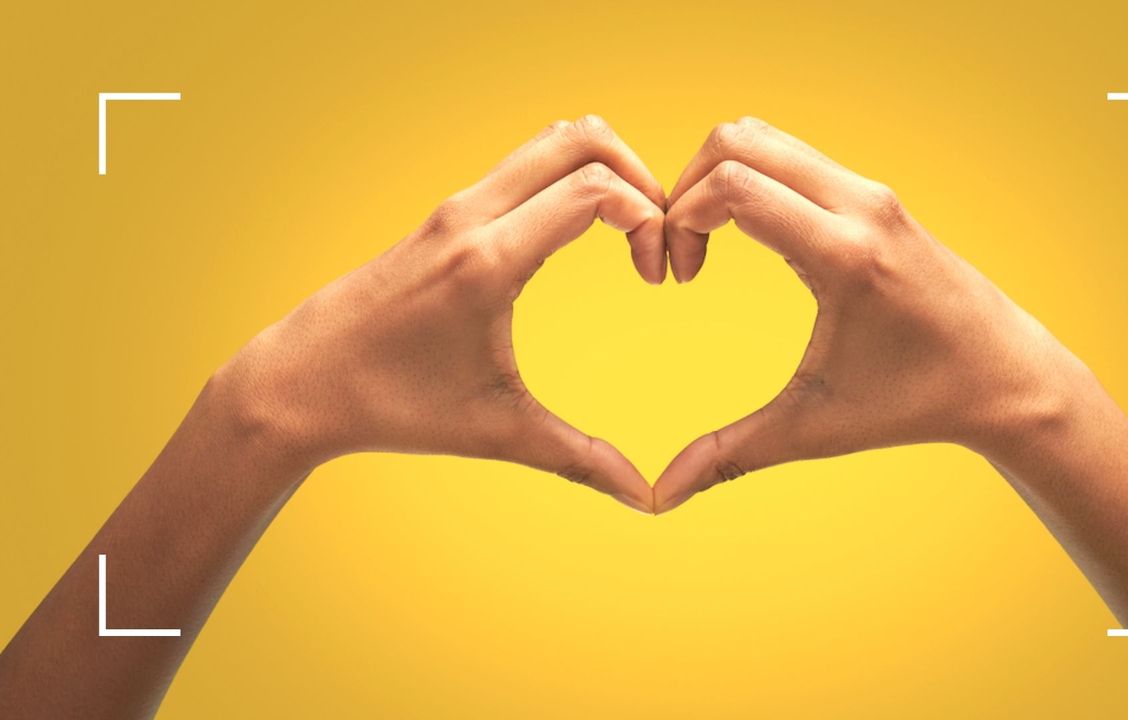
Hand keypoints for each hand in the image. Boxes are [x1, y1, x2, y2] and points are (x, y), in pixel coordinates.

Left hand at [217, 115, 663, 511]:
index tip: (657, 277)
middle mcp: (470, 217)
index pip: (595, 190)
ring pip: (551, 140)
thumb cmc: (392, 408)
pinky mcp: (446, 215)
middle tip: (658, 233)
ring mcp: (455, 208)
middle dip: (640, 174)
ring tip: (628, 229)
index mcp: (487, 262)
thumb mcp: (496, 434)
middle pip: (581, 138)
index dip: (650, 221)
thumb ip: (581, 460)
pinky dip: (569, 179)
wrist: (300, 383)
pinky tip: (580, 236)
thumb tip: (647, 499)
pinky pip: (524, 166)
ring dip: (605, 169)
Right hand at [653, 117, 1087, 511]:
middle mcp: (859, 206)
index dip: (680, 218)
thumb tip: (659, 500)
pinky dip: (749, 177)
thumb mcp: (814, 429)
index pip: (736, 186)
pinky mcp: (874, 194)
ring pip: (763, 136)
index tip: (677, 276)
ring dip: (716, 177)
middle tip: (680, 252)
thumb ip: (729, 456)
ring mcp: (870, 192)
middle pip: (738, 140)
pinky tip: (746, 236)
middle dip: (685, 187)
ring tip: (707, 242)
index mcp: (845, 256)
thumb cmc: (914, 404)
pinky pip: (791, 155)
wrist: (1005, 375)